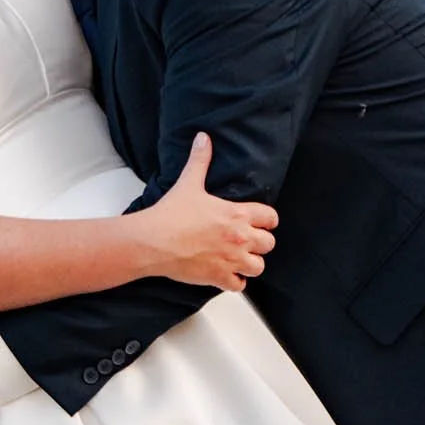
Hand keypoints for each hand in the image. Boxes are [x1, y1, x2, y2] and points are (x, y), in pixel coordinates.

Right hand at [131, 131, 277, 289]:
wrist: (153, 241)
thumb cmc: (171, 214)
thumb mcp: (189, 183)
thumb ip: (200, 160)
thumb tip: (203, 138)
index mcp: (237, 215)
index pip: (270, 218)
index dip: (267, 220)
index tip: (260, 222)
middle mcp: (240, 238)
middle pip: (269, 244)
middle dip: (260, 242)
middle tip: (248, 241)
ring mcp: (231, 260)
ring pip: (258, 266)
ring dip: (250, 263)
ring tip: (239, 259)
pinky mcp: (218, 278)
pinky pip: (239, 286)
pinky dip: (235, 282)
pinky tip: (226, 275)